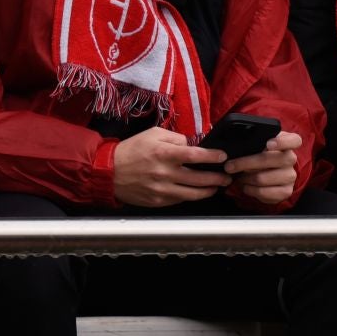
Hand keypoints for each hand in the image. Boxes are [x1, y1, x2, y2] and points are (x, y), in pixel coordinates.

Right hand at [112, 127, 230, 208]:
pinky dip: (190, 196)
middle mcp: (165, 173)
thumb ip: (176, 138)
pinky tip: (196, 192)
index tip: (222, 157)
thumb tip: (193, 144)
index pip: (197, 156)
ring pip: (193, 194)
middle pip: (200, 178)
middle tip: (227, 177)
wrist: (109, 171)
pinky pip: (179, 200)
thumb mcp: (153, 134)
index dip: (213, 157)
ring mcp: (162, 190)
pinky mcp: (158, 201)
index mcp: (164, 154)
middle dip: (217, 178)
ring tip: (216, 187)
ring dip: (209, 191)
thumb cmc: (132, 150)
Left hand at [224, 130, 303, 206]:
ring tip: (239, 177)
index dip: (282, 142)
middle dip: (245, 163)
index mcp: (288, 143)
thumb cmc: (262, 155)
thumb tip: (234, 146)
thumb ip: (254, 142)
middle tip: (229, 166)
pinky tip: (246, 186)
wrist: (271, 173)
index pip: (294, 140)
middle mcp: (291, 159)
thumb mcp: (260, 144)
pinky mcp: (286, 191)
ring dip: (246, 178)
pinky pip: (264, 192)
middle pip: (269, 160)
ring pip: (262, 178)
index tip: (268, 144)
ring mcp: (290, 176)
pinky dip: (251, 190)